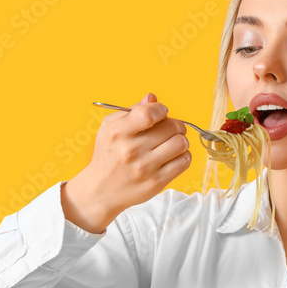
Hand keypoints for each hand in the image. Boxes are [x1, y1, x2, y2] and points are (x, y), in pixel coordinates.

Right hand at [62, 92, 190, 233]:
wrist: (101, 190)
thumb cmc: (108, 154)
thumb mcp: (110, 128)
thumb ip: (132, 111)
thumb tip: (152, 98)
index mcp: (118, 133)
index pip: (148, 114)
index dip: (161, 110)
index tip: (161, 112)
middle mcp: (131, 150)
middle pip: (171, 127)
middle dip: (175, 124)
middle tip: (170, 129)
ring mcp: (145, 167)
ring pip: (181, 143)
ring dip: (181, 140)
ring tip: (173, 142)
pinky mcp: (157, 182)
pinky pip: (184, 161)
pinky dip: (184, 155)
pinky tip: (174, 155)